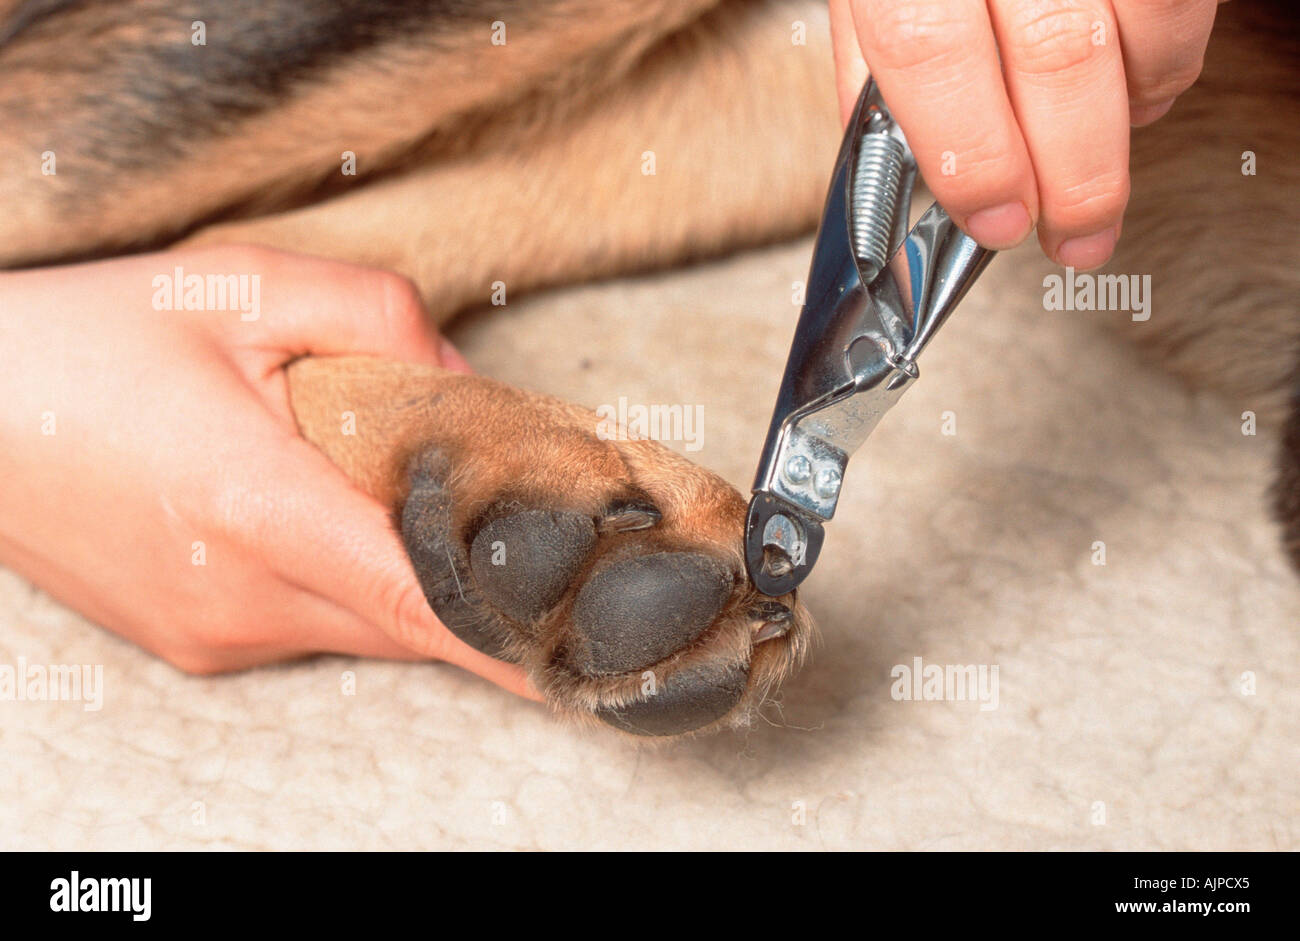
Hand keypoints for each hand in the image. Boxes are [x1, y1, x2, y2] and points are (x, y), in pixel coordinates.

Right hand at [0, 246, 534, 696]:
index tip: (584, 651)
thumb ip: (377, 320)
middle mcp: (240, 594)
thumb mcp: (237, 290)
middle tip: (537, 541)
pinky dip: (354, 581)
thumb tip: (463, 383)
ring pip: (366, 622)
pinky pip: (314, 622)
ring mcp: (217, 632)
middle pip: (410, 614)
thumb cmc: (87, 345)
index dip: (510, 627)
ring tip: (422, 505)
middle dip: (483, 584)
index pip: (416, 592)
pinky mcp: (200, 642)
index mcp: (254, 506)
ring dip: (413, 574)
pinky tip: (333, 517)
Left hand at [830, 0, 1219, 267]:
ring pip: (1141, 23)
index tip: (996, 220)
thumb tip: (910, 170)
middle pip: (1052, 52)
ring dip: (1129, 119)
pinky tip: (1134, 88)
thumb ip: (876, 62)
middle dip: (1072, 171)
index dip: (970, 153)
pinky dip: (1167, 62)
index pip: (929, 50)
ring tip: (1100, 159)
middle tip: (1073, 231)